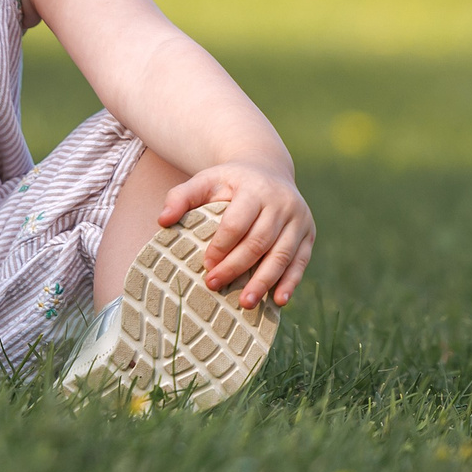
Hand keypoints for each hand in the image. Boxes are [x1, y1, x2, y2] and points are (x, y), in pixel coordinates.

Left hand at [161, 163, 314, 310]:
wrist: (268, 168)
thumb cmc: (230, 181)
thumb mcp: (205, 180)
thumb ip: (181, 197)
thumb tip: (162, 220)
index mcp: (254, 189)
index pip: (237, 222)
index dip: (221, 247)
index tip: (205, 266)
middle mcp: (281, 202)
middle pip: (259, 242)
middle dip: (236, 267)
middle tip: (214, 285)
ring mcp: (299, 219)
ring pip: (281, 255)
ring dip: (264, 282)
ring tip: (245, 304)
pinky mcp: (309, 233)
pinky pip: (301, 261)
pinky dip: (290, 282)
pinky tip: (279, 301)